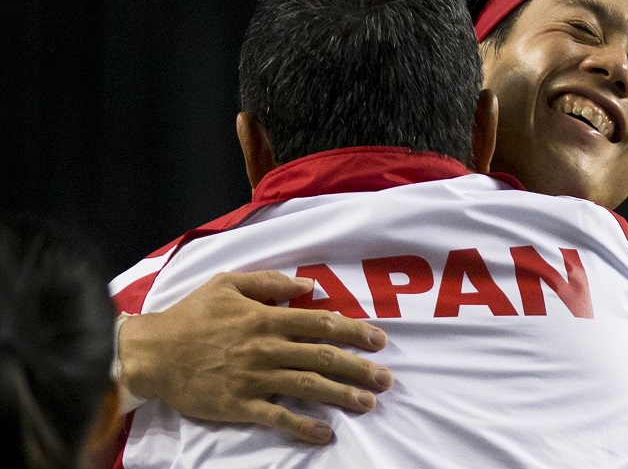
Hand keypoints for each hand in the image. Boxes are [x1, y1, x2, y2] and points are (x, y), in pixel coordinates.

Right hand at [118, 270, 391, 443]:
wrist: (153, 353)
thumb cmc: (191, 315)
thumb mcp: (228, 283)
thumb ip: (270, 282)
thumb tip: (309, 287)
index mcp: (266, 318)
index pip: (321, 324)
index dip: (355, 331)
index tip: (379, 340)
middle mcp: (266, 348)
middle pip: (323, 357)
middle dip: (359, 368)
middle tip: (386, 379)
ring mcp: (254, 378)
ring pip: (308, 386)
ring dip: (341, 395)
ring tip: (368, 403)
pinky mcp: (240, 404)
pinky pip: (277, 417)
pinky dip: (303, 426)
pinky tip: (326, 433)